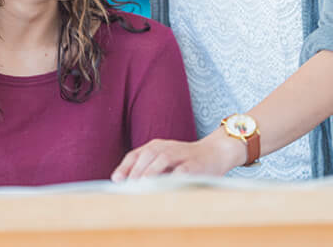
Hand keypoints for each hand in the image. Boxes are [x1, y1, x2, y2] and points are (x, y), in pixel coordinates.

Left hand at [111, 128, 244, 180]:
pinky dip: (173, 176)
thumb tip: (123, 183)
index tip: (116, 180)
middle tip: (129, 185)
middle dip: (137, 169)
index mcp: (157, 146)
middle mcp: (168, 147)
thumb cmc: (185, 159)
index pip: (136, 153)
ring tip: (142, 184)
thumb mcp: (164, 159)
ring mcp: (183, 154)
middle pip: (148, 154)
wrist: (216, 152)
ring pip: (164, 158)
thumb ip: (147, 168)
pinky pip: (183, 170)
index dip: (125, 166)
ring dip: (152, 171)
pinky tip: (166, 185)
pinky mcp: (196, 164)